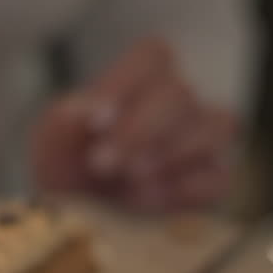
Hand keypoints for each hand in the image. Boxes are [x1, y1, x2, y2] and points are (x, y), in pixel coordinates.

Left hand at [31, 38, 239, 210]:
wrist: (80, 218)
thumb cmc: (71, 165)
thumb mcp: (53, 142)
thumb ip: (64, 123)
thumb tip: (83, 111)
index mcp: (143, 77)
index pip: (154, 55)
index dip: (126, 85)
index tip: (95, 123)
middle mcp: (181, 102)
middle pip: (180, 93)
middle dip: (139, 130)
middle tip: (101, 164)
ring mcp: (205, 138)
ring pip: (214, 127)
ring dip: (167, 154)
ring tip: (127, 182)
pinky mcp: (215, 180)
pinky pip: (218, 176)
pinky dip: (184, 190)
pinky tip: (147, 202)